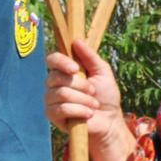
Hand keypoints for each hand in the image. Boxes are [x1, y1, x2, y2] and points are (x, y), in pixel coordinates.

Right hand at [46, 40, 131, 160]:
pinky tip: (88, 114)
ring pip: (60, 93)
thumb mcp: (102, 72)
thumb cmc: (105, 95)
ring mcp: (51, 99)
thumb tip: (77, 40)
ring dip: (83, 99)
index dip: (61, 62)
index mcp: (64, 70)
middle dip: (80, 85)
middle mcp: (54, 83)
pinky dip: (79, 111)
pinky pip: (61, 109)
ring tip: (94, 104)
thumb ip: (91, 57)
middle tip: (93, 91)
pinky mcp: (52, 115)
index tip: (75, 68)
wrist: (109, 120)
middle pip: (56, 77)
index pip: (52, 59)